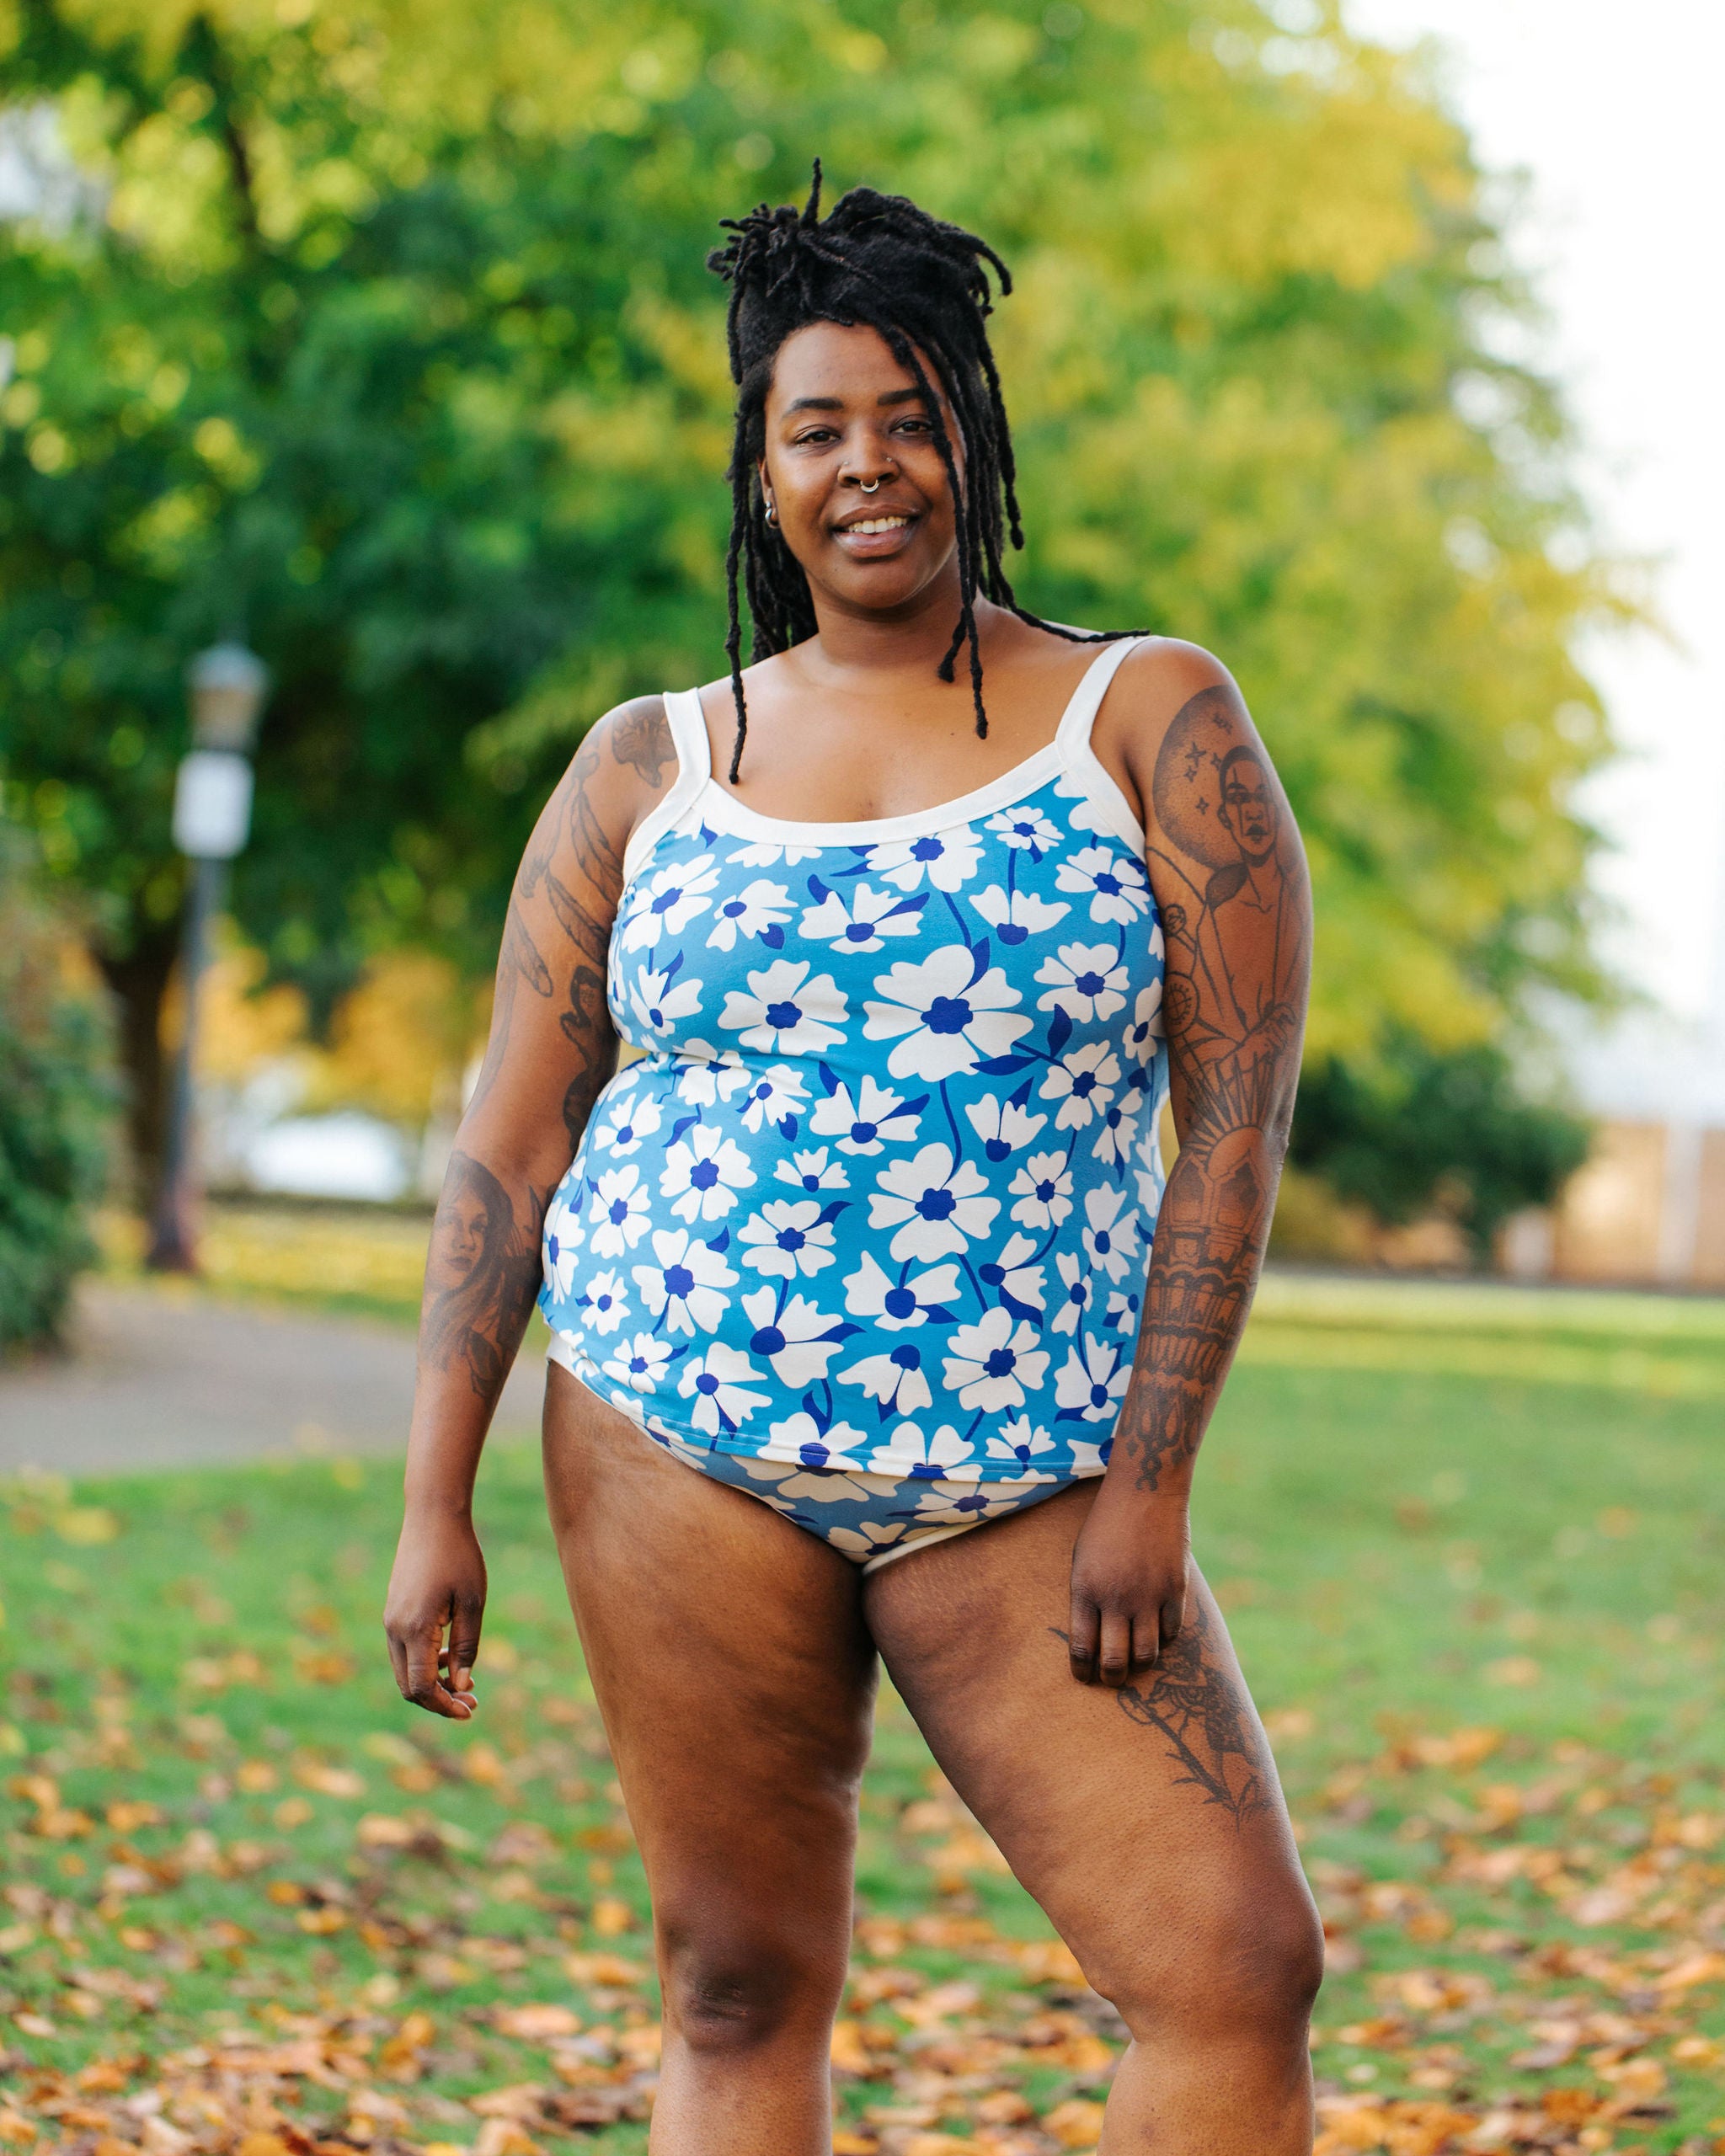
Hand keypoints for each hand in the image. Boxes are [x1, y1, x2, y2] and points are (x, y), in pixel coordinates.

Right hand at [384, 1508, 486, 1718]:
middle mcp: (395, 1629)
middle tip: (471, 1701)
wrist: (432, 1517)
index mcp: (415, 1629)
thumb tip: (461, 1687)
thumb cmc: (459, 1556)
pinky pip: (403, 1652)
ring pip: (405, 1671)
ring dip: (431, 1682)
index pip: (422, 1688)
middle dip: (438, 1700)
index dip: (444, 1706)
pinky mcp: (392, 1612)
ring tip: (465, 1681)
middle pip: (409, 1686)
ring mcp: (390, 1621)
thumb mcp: (473, 1603)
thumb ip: (467, 1647)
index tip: (469, 1712)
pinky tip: (449, 1655)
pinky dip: (424, 1663)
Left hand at [1067, 1478, 1191, 1687]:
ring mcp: (1148, 1596)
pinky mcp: (1175, 1590)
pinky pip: (1171, 1632)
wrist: (1144, 1491)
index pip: (1081, 1648)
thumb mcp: (1082, 1558)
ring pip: (1146, 1655)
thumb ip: (1087, 1598)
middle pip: (1115, 1662)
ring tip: (1134, 1664)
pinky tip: (1157, 1634)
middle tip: (1111, 1679)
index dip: (1082, 1671)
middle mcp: (1116, 1599)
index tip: (1084, 1677)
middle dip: (1111, 1678)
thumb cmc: (1106, 1523)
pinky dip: (1164, 1639)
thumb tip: (1091, 1638)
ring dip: (1139, 1665)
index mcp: (1085, 1590)